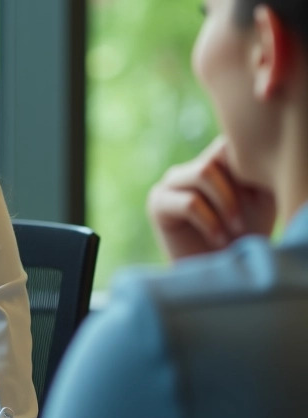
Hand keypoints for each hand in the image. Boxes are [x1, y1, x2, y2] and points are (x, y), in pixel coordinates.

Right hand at [146, 137, 275, 260]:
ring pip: (204, 172)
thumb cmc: (244, 238)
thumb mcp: (260, 198)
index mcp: (213, 163)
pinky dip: (210, 222)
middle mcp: (190, 168)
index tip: (259, 198)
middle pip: (219, 153)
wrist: (217, 274)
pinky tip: (217, 240)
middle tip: (245, 218)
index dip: (248, 166)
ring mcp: (170, 183)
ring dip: (227, 203)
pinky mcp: (157, 203)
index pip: (229, 143)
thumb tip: (249, 150)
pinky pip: (189, 201)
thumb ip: (255, 171)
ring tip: (236, 229)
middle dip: (239, 185)